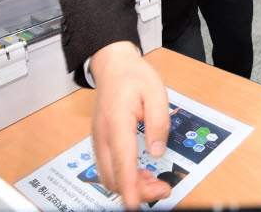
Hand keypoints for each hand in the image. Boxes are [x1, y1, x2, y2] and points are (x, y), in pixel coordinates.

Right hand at [89, 41, 171, 208]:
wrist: (112, 64)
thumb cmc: (133, 76)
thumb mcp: (156, 93)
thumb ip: (158, 123)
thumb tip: (156, 152)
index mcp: (117, 123)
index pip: (122, 163)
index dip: (130, 187)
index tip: (135, 205)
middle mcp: (102, 135)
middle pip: (113, 176)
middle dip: (136, 189)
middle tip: (162, 187)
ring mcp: (98, 139)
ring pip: (108, 175)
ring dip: (129, 185)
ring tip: (154, 181)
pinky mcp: (100, 141)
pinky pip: (107, 167)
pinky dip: (122, 176)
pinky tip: (140, 172)